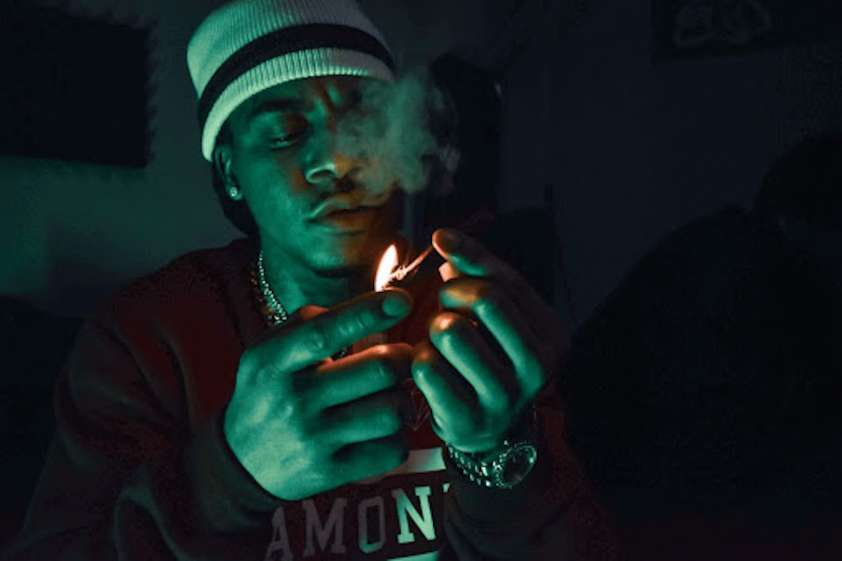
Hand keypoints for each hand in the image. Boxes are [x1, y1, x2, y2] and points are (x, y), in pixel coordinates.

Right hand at [225, 289, 414, 500]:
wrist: (240, 462)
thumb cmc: (268, 392)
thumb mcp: (269, 351)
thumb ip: (308, 322)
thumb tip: (366, 307)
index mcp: (274, 362)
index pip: (325, 332)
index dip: (368, 312)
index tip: (402, 300)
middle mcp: (293, 400)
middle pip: (378, 370)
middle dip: (404, 358)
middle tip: (403, 358)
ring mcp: (312, 440)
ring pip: (391, 411)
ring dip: (403, 400)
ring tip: (393, 396)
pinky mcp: (331, 472)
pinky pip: (390, 450)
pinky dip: (397, 437)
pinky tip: (382, 431)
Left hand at [412, 229, 566, 452]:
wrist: (491, 431)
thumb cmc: (492, 357)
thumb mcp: (499, 314)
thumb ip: (479, 272)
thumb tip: (443, 237)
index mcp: (551, 335)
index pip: (504, 280)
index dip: (467, 257)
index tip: (440, 242)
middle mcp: (537, 367)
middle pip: (484, 299)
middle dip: (452, 293)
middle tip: (446, 306)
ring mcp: (505, 396)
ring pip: (451, 331)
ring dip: (433, 329)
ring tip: (439, 341)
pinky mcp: (468, 419)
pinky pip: (427, 368)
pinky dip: (420, 359)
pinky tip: (429, 366)